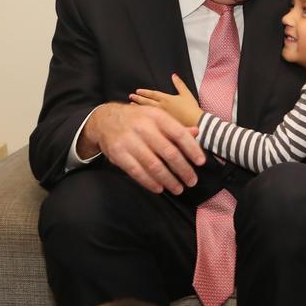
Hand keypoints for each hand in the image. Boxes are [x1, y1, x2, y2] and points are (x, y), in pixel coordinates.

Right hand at [77, 102, 205, 194]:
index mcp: (157, 117)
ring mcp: (129, 141)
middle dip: (183, 169)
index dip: (192, 149)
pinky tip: (160, 187)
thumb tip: (197, 132)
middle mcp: (144, 127)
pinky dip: (149, 182)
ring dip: (168, 180)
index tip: (201, 162)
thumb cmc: (138, 120)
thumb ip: (176, 127)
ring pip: (153, 165)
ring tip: (178, 188)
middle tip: (192, 181)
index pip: (179, 134)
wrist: (105, 120)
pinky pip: (136, 171)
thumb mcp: (157, 117)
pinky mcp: (118, 154)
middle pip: (168, 152)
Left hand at [129, 74, 202, 126]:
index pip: (152, 94)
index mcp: (166, 99)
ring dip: (138, 107)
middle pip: (147, 102)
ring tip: (131, 105)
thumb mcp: (186, 94)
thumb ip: (179, 84)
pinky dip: (144, 116)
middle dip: (138, 99)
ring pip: (147, 111)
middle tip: (130, 96)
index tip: (137, 91)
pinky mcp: (162, 124)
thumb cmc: (191, 108)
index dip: (144, 92)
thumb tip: (173, 75)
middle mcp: (161, 107)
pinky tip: (139, 116)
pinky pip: (150, 119)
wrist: (195, 122)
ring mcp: (161, 116)